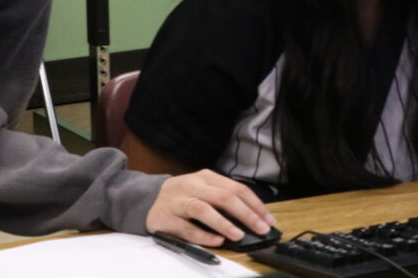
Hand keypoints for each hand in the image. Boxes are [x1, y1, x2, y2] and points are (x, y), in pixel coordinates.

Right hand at [144, 169, 276, 246]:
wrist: (148, 199)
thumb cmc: (183, 197)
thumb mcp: (204, 190)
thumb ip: (224, 199)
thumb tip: (253, 217)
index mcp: (206, 177)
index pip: (237, 189)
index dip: (255, 205)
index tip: (268, 220)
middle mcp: (193, 186)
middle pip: (223, 197)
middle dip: (246, 214)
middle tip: (260, 229)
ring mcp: (178, 201)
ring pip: (203, 209)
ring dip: (224, 223)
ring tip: (238, 234)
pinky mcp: (167, 218)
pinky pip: (187, 228)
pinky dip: (203, 235)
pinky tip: (217, 240)